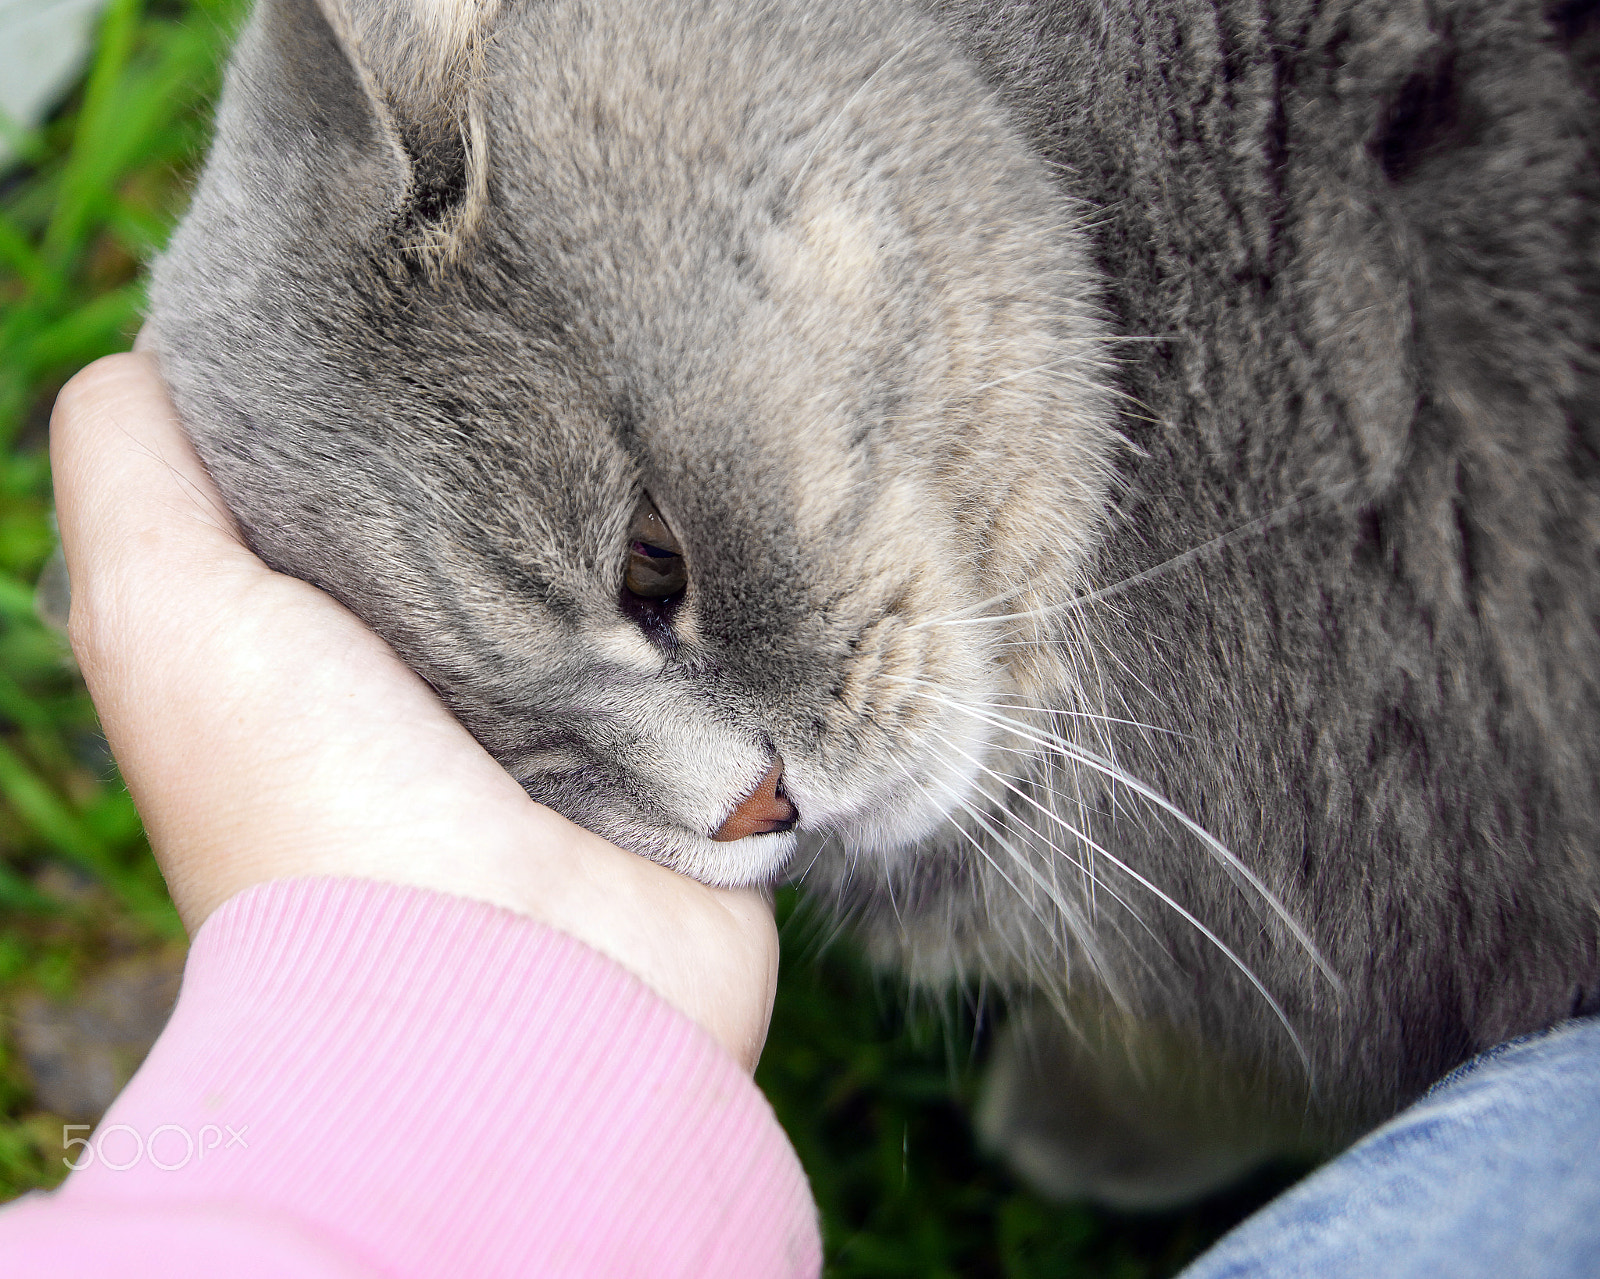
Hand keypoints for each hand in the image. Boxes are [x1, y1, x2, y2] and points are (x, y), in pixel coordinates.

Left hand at [50, 352, 778, 1070]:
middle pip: (515, 497)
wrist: (508, 998)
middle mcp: (473, 673)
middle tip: (593, 295)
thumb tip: (157, 350)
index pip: (372, 462)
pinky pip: (735, 624)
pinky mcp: (706, 747)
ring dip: (656, 488)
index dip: (393, 373)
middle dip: (544, 413)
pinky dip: (742, 569)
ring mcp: (600, 713)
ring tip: (698, 359)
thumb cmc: (318, 805)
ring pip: (634, 549)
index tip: (442, 273)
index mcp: (348, 639)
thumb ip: (136, 476)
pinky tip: (764, 483)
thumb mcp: (167, 617)